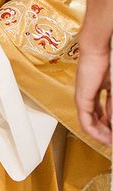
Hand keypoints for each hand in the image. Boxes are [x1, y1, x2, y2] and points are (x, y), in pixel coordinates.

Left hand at [76, 30, 111, 144]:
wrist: (99, 49)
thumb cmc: (109, 62)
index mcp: (99, 91)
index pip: (104, 113)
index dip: (111, 125)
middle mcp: (89, 96)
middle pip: (97, 120)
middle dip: (107, 132)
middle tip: (112, 140)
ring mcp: (83, 98)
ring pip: (91, 123)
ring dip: (102, 135)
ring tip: (110, 141)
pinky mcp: (81, 99)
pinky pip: (86, 121)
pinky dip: (95, 132)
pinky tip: (104, 138)